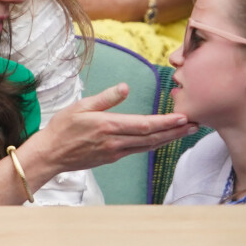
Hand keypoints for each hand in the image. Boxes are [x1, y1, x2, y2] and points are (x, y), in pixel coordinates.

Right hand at [27, 84, 195, 176]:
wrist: (50, 154)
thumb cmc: (63, 128)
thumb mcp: (81, 106)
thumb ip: (106, 98)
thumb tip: (125, 87)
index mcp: (109, 126)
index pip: (144, 125)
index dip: (166, 122)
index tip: (183, 118)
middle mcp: (115, 142)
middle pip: (152, 138)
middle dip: (175, 131)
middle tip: (194, 125)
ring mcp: (115, 152)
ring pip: (148, 146)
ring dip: (169, 138)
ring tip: (185, 131)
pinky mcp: (113, 157)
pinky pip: (139, 150)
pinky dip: (154, 144)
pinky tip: (162, 139)